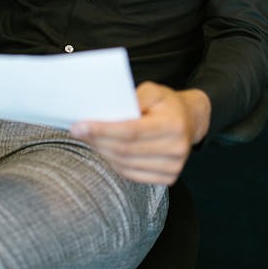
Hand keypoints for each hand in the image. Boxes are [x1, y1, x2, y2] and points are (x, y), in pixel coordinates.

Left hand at [70, 82, 210, 184]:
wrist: (189, 120)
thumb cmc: (166, 103)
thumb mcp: (153, 90)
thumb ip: (134, 98)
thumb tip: (108, 111)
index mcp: (173, 125)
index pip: (130, 131)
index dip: (103, 129)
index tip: (80, 125)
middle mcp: (176, 149)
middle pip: (125, 149)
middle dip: (97, 140)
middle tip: (78, 130)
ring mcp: (173, 167)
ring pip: (125, 164)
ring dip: (102, 152)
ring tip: (88, 139)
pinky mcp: (167, 178)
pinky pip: (132, 174)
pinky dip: (114, 163)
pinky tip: (104, 150)